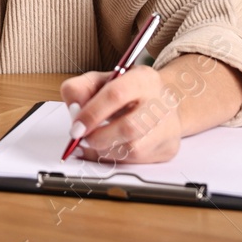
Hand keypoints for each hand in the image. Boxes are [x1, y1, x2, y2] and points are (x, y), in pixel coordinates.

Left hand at [59, 65, 182, 163]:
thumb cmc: (127, 92)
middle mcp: (161, 103)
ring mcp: (168, 128)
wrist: (160, 102)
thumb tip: (74, 110)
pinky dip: (114, 158)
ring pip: (133, 150)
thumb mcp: (101, 80)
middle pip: (129, 128)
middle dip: (98, 137)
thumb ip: (80, 89)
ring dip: (105, 149)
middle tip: (81, 136)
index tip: (75, 126)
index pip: (116, 94)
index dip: (92, 113)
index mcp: (143, 79)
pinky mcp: (168, 149)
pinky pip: (136, 162)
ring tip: (95, 140)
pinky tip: (106, 149)